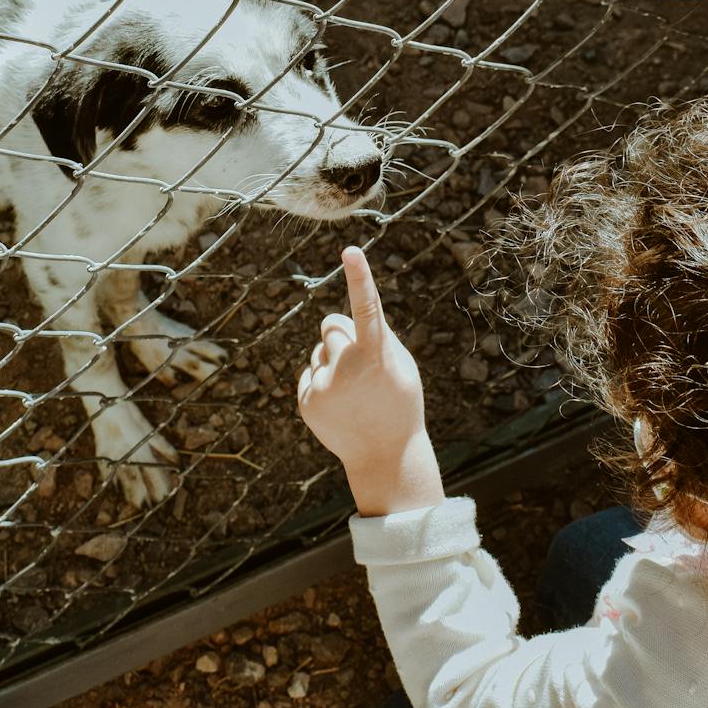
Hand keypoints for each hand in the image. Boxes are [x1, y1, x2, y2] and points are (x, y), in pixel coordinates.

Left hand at [297, 247, 444, 515]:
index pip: (367, 307)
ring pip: (319, 350)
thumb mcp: (400, 364)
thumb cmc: (398, 402)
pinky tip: (340, 405)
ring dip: (332, 362)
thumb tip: (342, 319)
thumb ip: (376, 335)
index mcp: (377, 355)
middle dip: (343, 336)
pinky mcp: (307, 402)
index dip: (360, 277)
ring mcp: (324, 386)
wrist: (385, 456)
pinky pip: (310, 373)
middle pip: (332, 325)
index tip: (350, 251)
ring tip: (354, 393)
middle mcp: (347, 367)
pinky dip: (322, 383)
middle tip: (362, 366)